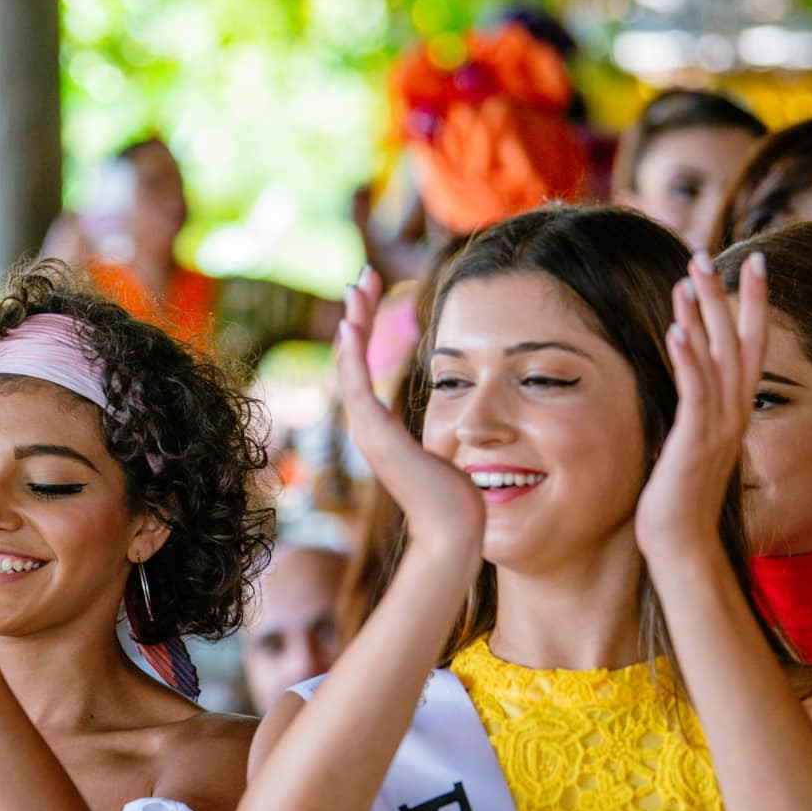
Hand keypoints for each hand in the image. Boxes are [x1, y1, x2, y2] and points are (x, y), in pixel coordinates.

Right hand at [335, 267, 484, 565]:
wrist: (453, 532)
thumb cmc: (458, 500)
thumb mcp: (450, 451)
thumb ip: (447, 430)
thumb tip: (463, 419)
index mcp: (381, 428)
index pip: (363, 367)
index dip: (366, 328)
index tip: (373, 294)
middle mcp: (367, 427)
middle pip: (350, 359)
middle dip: (357, 314)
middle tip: (361, 277)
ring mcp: (368, 432)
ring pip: (349, 366)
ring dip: (353, 323)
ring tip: (356, 289)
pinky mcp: (377, 436)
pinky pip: (357, 387)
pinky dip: (352, 355)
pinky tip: (351, 324)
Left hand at [636, 251, 767, 571]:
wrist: (682, 547)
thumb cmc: (678, 502)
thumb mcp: (689, 447)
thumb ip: (694, 415)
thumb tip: (685, 391)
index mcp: (733, 414)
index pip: (748, 347)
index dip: (752, 305)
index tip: (751, 263)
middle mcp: (733, 416)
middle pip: (737, 343)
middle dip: (725, 296)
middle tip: (707, 255)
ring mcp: (718, 430)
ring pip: (717, 360)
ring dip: (703, 317)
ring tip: (689, 278)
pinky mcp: (695, 445)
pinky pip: (695, 394)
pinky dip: (689, 361)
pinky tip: (677, 330)